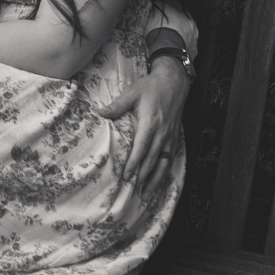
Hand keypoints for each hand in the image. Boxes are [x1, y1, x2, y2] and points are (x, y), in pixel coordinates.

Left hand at [98, 56, 188, 194]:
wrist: (173, 82)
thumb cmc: (150, 87)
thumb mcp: (132, 93)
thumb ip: (117, 106)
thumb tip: (99, 114)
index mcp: (150, 123)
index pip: (141, 148)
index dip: (134, 164)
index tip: (126, 176)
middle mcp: (162, 133)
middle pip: (152, 160)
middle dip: (142, 176)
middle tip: (132, 189)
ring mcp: (170, 137)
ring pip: (163, 163)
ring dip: (155, 179)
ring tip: (146, 192)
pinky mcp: (175, 138)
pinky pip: (170, 159)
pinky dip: (164, 171)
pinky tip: (158, 180)